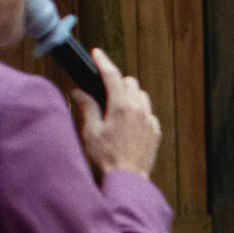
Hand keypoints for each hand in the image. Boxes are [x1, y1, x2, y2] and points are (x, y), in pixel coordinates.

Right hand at [74, 49, 161, 176]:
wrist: (128, 179)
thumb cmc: (107, 157)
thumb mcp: (91, 131)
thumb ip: (87, 107)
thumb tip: (79, 91)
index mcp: (121, 107)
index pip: (112, 76)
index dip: (103, 62)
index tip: (97, 53)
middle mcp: (139, 110)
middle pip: (130, 82)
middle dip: (117, 82)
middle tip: (105, 91)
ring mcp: (149, 120)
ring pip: (142, 96)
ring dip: (130, 95)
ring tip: (117, 107)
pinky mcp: (155, 131)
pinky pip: (148, 113)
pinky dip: (138, 112)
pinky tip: (127, 124)